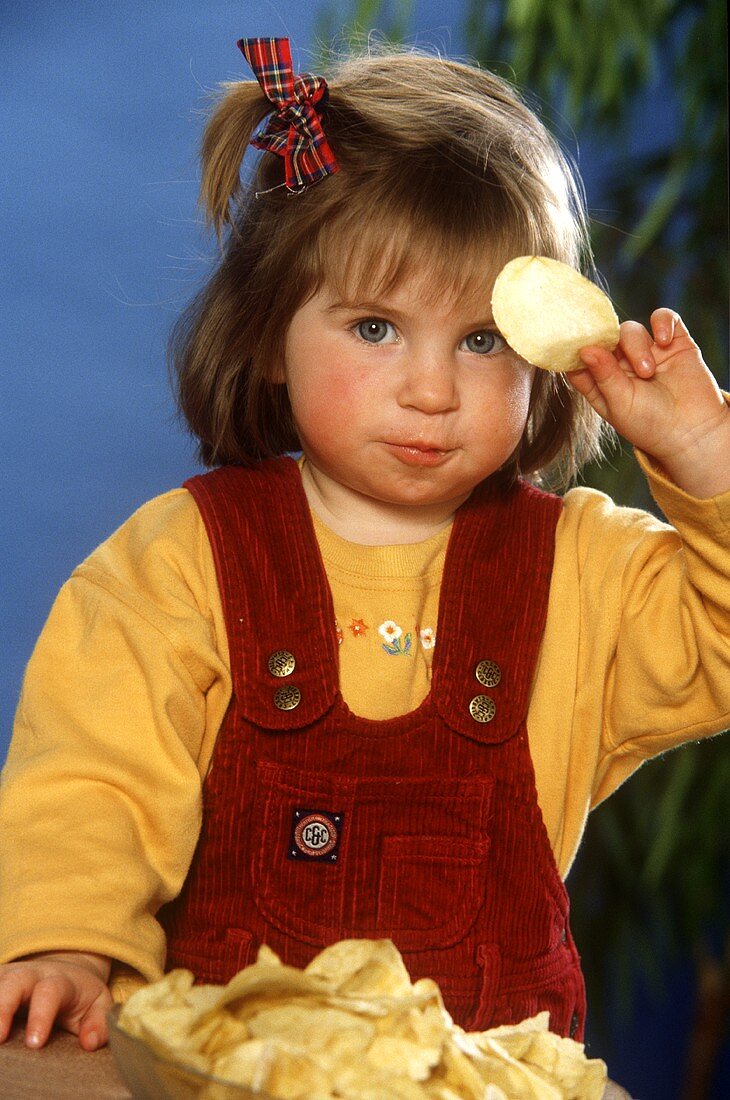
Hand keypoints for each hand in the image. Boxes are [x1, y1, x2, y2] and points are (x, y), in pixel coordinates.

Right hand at [0, 952, 111, 1049]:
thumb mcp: (98, 1004)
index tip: (35, 1043)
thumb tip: (90, 1042)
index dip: (41, 1016)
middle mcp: (30, 975)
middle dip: (2, 1007)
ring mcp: (8, 976)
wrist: (65, 970)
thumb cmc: (80, 996)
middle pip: (13, 983)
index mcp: (59, 981)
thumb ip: (99, 1023)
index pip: (50, 992)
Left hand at [569, 308, 728, 496]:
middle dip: (609, 345)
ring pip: (631, 330)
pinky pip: (663, 318)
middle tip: (618, 360)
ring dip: (637, 347)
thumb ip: (603, 375)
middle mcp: (621, 364)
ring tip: (647, 372)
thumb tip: (585, 349)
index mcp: (602, 381)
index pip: (581, 358)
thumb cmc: (650, 425)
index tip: (574, 343)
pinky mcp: (674, 343)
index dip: (575, 348)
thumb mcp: (620, 404)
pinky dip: (662, 323)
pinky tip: (664, 340)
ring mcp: (648, 352)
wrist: (694, 431)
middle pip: (605, 338)